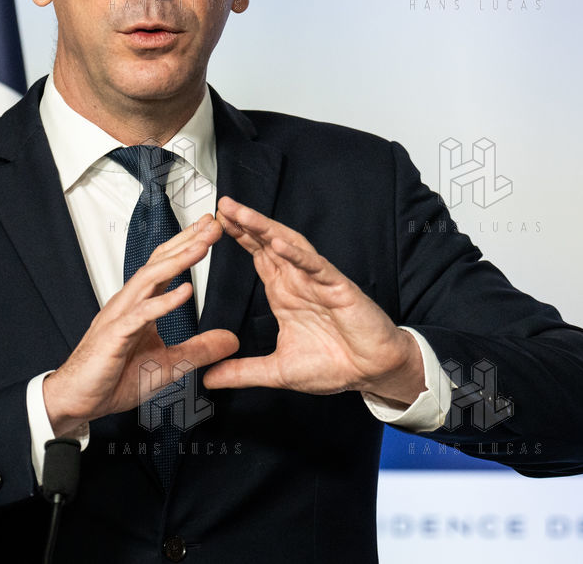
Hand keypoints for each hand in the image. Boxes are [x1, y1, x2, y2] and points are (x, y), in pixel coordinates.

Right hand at [43, 215, 239, 435]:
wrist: (79, 400)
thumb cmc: (113, 379)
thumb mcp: (170, 365)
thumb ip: (199, 349)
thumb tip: (231, 340)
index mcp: (141, 306)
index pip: (166, 266)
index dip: (188, 245)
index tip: (211, 228)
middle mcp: (129, 303)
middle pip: (159, 262)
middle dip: (187, 240)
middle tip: (213, 223)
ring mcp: (120, 316)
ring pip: (149, 280)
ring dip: (177, 261)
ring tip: (202, 246)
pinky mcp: (114, 336)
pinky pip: (141, 315)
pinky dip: (164, 302)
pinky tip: (185, 292)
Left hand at [202, 197, 424, 405]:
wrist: (372, 373)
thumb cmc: (334, 365)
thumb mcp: (277, 371)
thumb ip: (242, 372)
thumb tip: (209, 378)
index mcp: (285, 294)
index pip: (258, 257)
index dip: (238, 238)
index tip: (215, 223)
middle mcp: (299, 282)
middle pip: (268, 244)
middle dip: (246, 223)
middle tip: (222, 205)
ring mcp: (318, 282)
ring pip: (289, 247)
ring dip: (265, 229)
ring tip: (243, 214)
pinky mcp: (338, 289)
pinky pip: (316, 267)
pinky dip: (299, 255)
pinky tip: (280, 244)